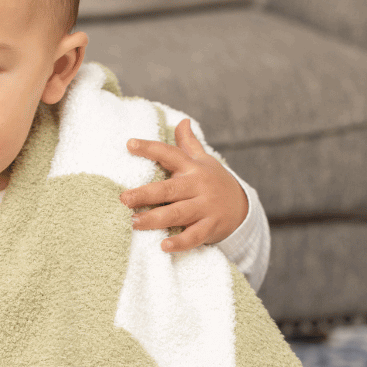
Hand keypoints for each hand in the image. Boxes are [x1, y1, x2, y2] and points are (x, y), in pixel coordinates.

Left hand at [120, 118, 248, 252]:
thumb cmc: (214, 182)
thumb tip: (181, 120)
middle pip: (169, 190)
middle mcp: (198, 187)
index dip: (150, 148)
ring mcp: (205, 207)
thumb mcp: (204, 161)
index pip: (170, 154)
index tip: (129, 144)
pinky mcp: (210, 227)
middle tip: (124, 198)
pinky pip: (194, 236)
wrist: (242, 206)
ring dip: (155, 219)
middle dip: (146, 194)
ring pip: (178, 213)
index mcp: (193, 168)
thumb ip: (189, 144)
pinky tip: (163, 246)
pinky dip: (180, 242)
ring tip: (134, 222)